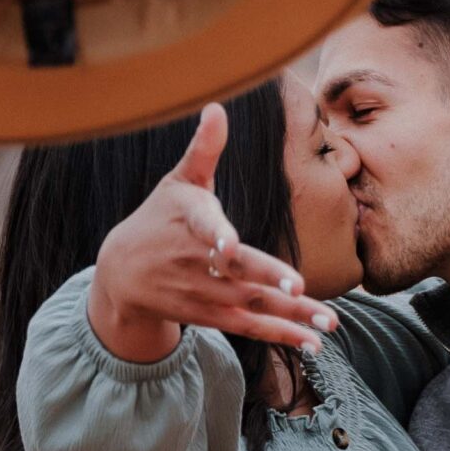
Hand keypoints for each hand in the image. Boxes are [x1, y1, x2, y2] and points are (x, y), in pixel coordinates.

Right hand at [89, 103, 341, 361]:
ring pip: (250, 304)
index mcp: (189, 220)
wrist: (121, 273)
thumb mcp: (177, 182)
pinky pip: (248, 327)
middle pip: (235, 271)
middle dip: (267, 279)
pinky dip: (281, 336)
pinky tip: (313, 343)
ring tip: (328, 322)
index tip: (229, 245)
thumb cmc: (158, 218)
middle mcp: (196, 260)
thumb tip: (216, 107)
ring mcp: (203, 292)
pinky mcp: (209, 316)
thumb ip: (203, 149)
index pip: (203, 226)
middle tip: (299, 287)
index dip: (217, 235)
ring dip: (290, 316)